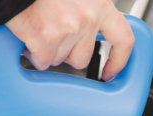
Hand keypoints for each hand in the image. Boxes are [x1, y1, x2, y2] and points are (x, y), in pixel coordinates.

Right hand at [6, 0, 133, 78]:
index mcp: (101, 4)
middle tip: (54, 35)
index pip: (123, 39)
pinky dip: (33, 53)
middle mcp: (89, 16)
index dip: (118, 60)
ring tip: (40, 28)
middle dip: (67, 53)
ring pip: (60, 60)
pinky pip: (42, 61)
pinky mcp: (47, 38)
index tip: (110, 72)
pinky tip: (29, 35)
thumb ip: (89, 11)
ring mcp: (69, 28)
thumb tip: (92, 35)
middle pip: (83, 57)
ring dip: (48, 51)